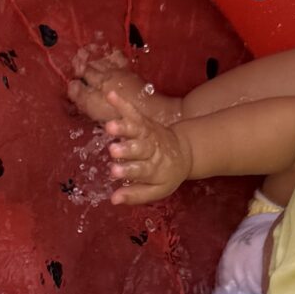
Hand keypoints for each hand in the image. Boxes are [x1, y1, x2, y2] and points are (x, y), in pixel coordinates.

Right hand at [67, 57, 191, 204]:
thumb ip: (135, 195)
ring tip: (109, 126)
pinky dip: (122, 103)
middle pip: (139, 149)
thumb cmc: (166, 175)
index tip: (113, 172)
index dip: (128, 170)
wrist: (185, 151)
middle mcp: (152, 150)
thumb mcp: (156, 190)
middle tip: (112, 150)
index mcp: (155, 169)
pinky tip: (110, 94)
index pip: (141, 170)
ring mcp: (148, 134)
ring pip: (136, 130)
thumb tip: (113, 200)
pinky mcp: (144, 122)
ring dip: (123, 127)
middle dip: (126, 150)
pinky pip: (133, 111)